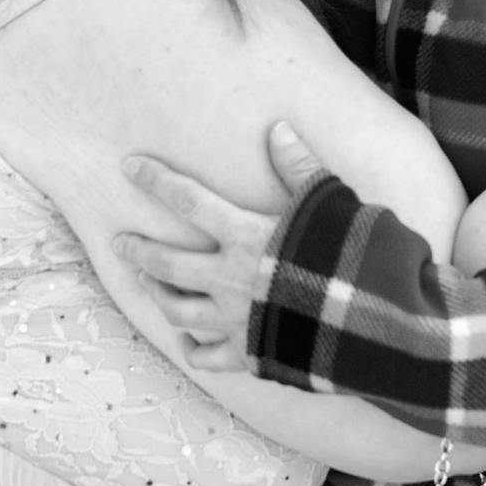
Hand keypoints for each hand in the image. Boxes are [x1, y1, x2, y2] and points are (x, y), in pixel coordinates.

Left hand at [113, 122, 326, 371]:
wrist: (367, 321)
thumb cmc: (349, 256)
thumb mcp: (328, 203)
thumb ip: (300, 166)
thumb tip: (278, 129)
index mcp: (245, 237)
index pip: (188, 201)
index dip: (155, 181)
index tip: (129, 167)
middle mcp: (229, 279)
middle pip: (167, 264)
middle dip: (138, 250)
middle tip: (119, 242)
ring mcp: (234, 320)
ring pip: (177, 310)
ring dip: (156, 293)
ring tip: (145, 282)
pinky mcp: (248, 353)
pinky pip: (206, 357)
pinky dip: (191, 349)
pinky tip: (186, 341)